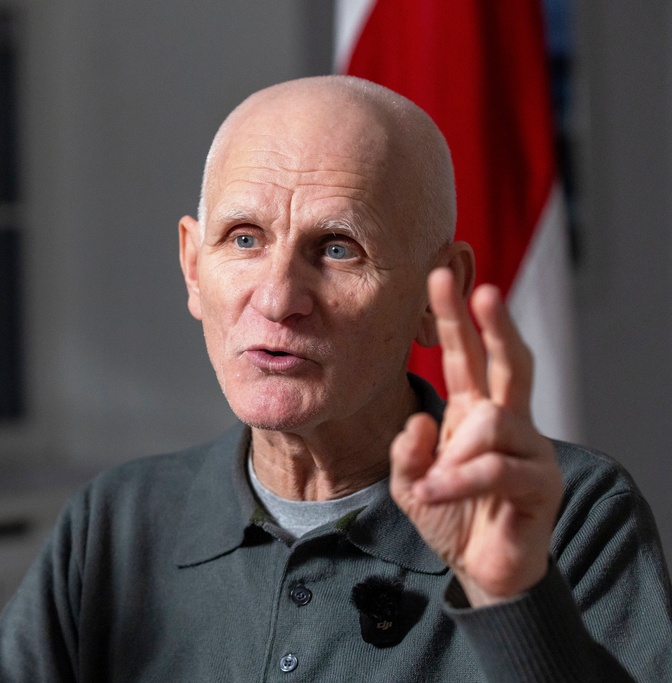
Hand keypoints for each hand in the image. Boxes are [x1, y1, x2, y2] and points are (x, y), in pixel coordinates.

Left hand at [390, 268, 562, 606]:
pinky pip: (495, 468)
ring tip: (430, 487)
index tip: (439, 276)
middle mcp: (506, 422)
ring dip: (451, 458)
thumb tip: (423, 420)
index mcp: (474, 412)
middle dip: (494, 324)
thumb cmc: (451, 516)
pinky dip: (458, 481)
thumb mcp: (410, 482)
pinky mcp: (541, 483)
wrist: (481, 567)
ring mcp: (529, 449)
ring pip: (491, 423)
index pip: (467, 356)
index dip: (456, 318)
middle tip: (483, 290)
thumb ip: (407, 452)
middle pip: (508, 361)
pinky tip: (435, 494)